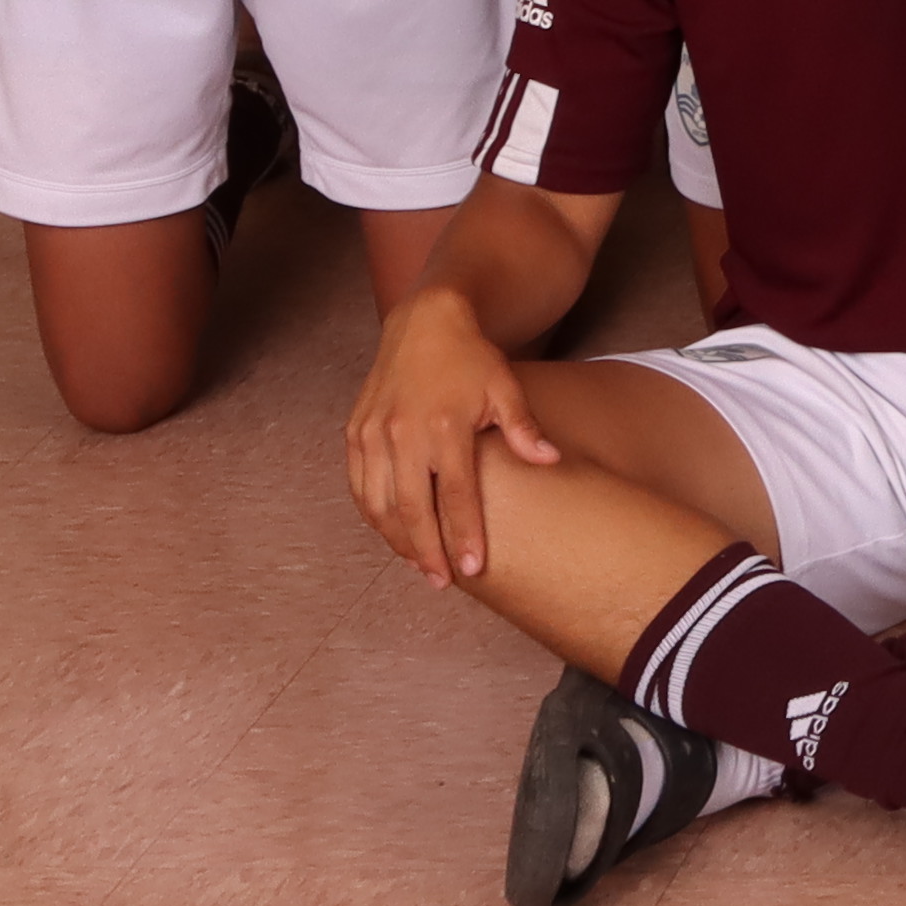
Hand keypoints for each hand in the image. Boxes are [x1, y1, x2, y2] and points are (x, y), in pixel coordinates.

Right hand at [343, 288, 556, 583]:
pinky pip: (359, 486)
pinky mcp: (355, 433)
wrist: (424, 322)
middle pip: (412, 509)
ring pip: (379, 504)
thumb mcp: (505, 387)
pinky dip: (374, 515)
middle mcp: (402, 433)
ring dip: (397, 540)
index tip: (473, 571)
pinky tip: (392, 533)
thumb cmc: (470, 359)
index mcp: (444, 425)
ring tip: (421, 565)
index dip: (464, 535)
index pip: (455, 495)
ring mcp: (373, 434)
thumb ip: (524, 428)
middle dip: (427, 552)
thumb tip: (551, 460)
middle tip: (443, 583)